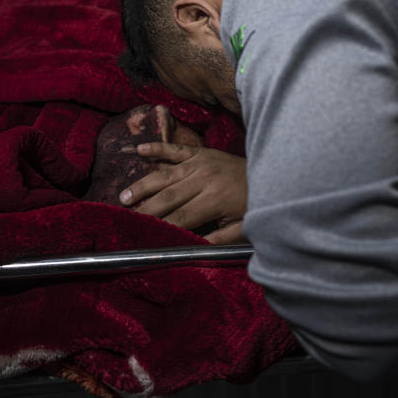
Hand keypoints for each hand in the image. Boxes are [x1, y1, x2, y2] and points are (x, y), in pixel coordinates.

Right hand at [119, 143, 247, 243]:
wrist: (274, 171)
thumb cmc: (256, 204)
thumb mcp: (243, 228)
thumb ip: (218, 239)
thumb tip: (191, 249)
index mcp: (214, 199)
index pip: (181, 217)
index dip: (162, 227)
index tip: (144, 236)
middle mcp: (203, 178)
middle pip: (167, 197)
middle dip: (145, 210)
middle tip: (125, 220)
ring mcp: (200, 162)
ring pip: (164, 174)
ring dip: (142, 185)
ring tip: (123, 197)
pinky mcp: (199, 152)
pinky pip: (174, 149)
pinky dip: (156, 148)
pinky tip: (139, 150)